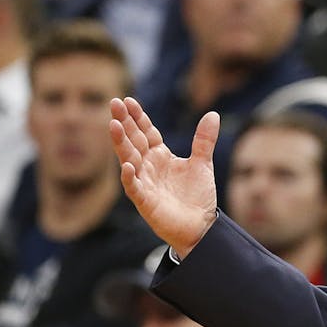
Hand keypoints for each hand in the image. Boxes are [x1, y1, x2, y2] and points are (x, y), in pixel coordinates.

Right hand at [109, 97, 219, 257]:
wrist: (201, 226)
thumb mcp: (202, 164)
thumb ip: (204, 140)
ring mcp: (144, 183)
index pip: (146, 132)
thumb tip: (213, 114)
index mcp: (160, 155)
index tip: (128, 100)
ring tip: (113, 125)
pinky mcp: (145, 201)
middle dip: (124, 123)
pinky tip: (127, 166)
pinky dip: (130, 177)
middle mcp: (148, 166)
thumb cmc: (197, 196)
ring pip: (129, 159)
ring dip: (121, 143)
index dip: (137, 117)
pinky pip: (134, 187)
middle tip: (114, 103)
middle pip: (133, 141)